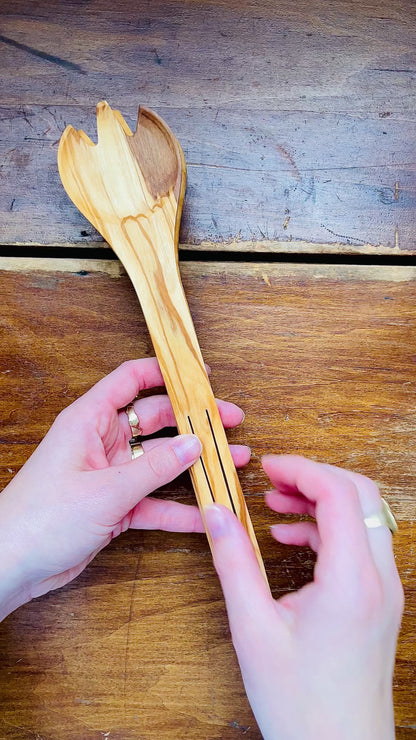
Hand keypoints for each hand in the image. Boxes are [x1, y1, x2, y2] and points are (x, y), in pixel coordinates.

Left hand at [0, 358, 247, 619]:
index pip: (131, 379)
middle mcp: (102, 442)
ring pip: (161, 461)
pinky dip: (180, 508)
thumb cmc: (42, 518)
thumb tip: (196, 443)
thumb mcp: (106, 490)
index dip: (167, 372)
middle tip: (231, 421)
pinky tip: (209, 513)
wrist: (11, 566)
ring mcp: (110, 475)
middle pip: (156, 419)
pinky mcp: (114, 506)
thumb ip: (155, 468)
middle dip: (194, 421)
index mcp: (90, 421)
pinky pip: (154, 501)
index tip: (203, 375)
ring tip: (234, 460)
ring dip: (195, 463)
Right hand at [204, 455, 403, 739]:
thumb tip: (217, 513)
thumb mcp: (254, 629)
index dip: (301, 469)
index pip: (339, 493)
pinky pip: (361, 545)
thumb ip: (234, 562)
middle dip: (314, 478)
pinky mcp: (379, 603)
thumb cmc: (301, 705)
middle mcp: (379, 579)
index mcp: (351, 581)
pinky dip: (328, 531)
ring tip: (276, 507)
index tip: (267, 468)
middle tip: (273, 481)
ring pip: (364, 518)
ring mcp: (385, 591)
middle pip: (360, 495)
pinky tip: (290, 540)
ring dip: (322, 503)